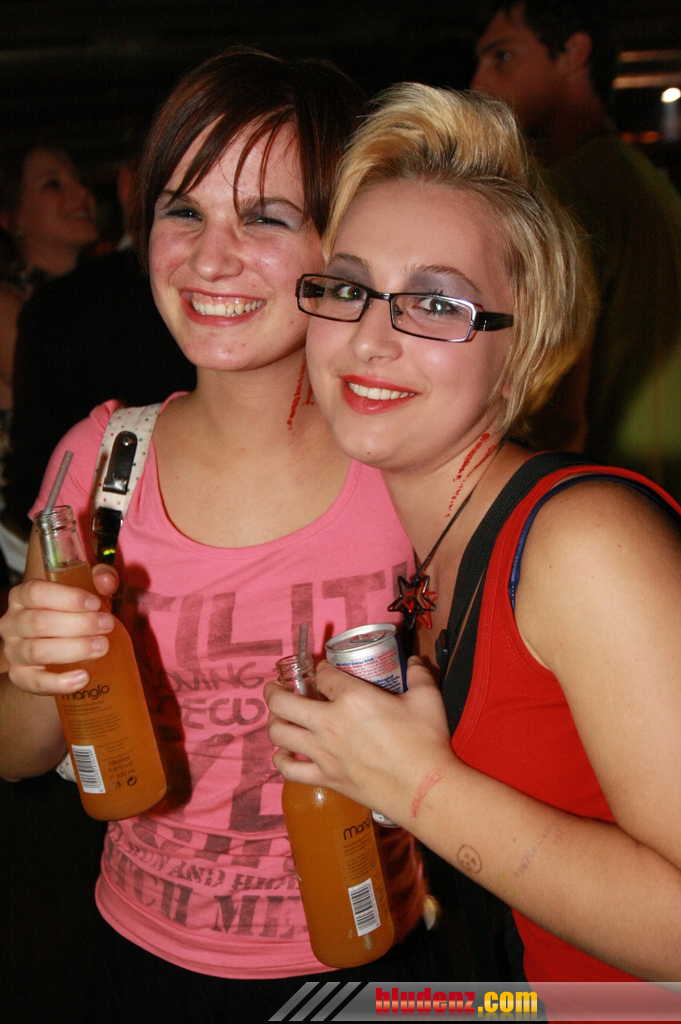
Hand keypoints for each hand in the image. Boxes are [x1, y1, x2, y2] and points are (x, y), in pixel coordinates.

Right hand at [0, 564, 119, 694]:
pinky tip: (83, 677)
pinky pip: (35, 682)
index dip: (68, 597)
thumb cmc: (74, 614)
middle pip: (40, 622)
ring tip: (102, 647)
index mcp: (23, 596)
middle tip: (106, 625)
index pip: (36, 591)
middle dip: (79, 624)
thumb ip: (100, 579)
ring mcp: (13, 651)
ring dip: (74, 649)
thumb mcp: (87, 593)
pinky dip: (60, 682)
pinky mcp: (21, 676)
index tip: (96, 603)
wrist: (61, 649)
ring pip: (38, 651)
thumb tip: (106, 580)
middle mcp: (12, 622)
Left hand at [265, 656, 453, 825]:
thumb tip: (415, 662)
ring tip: (278, 716)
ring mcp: (323, 753)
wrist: (424, 790)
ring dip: (274, 721)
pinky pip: (289, 769)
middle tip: (275, 686)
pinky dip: (281, 759)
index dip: (321, 668)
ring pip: (279, 733)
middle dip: (274, 690)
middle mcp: (329, 723)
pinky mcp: (325, 778)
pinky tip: (284, 752)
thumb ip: (418, 675)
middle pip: (283, 702)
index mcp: (352, 698)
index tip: (324, 670)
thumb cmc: (425, 742)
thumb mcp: (426, 698)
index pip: (323, 674)